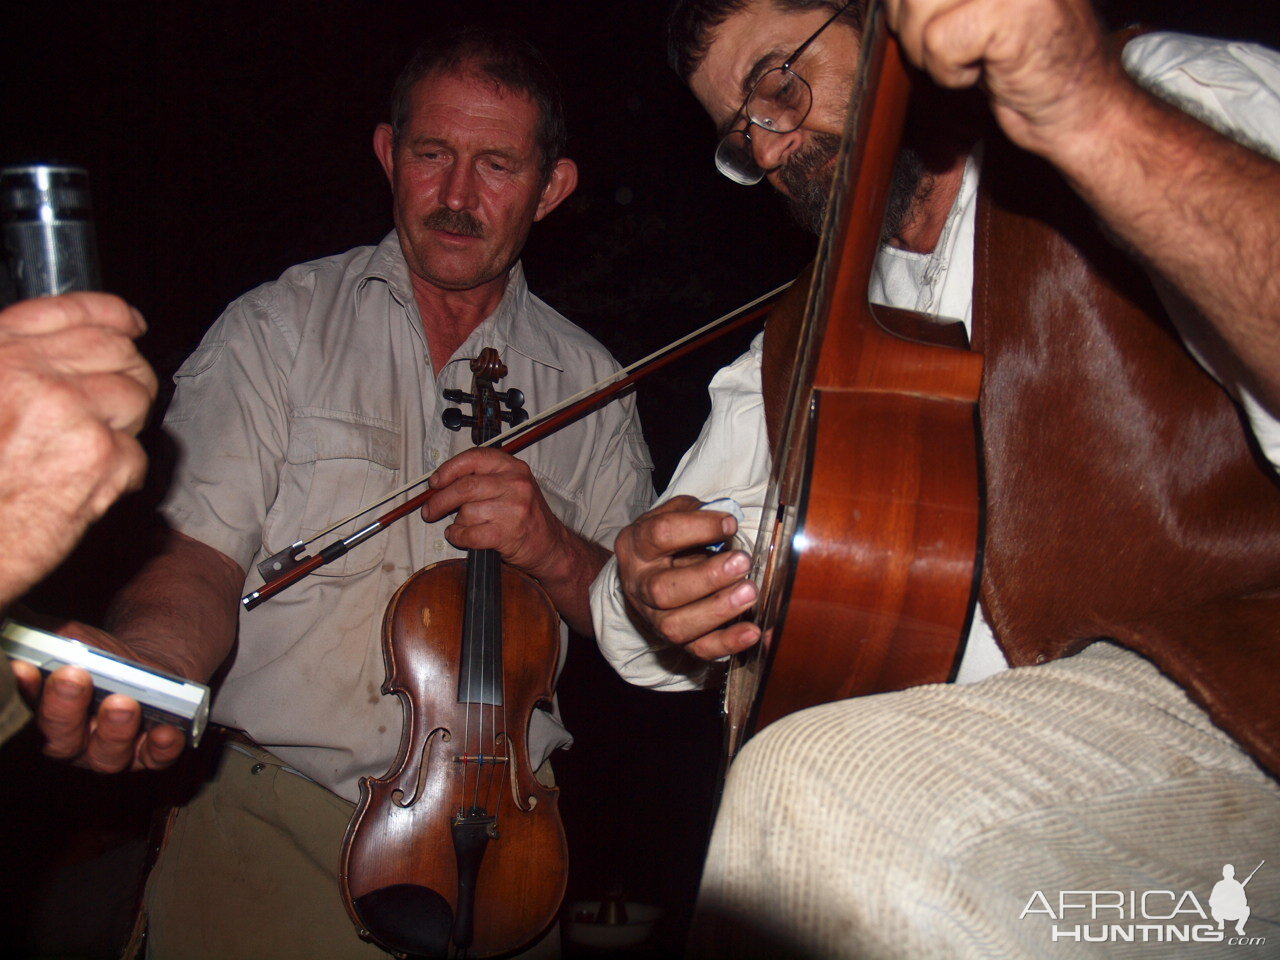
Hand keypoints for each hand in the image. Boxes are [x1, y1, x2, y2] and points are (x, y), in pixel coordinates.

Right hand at [0, 293, 157, 602]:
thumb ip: (16, 368)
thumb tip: (68, 355)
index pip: (72, 312)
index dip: (113, 315)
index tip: (133, 324)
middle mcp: (33, 375)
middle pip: (118, 352)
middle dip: (131, 375)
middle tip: (122, 403)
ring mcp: (69, 412)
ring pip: (136, 398)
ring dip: (127, 425)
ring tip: (92, 451)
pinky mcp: (99, 457)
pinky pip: (137, 451)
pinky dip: (122, 474)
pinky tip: (88, 488)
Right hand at [10, 620, 185, 772]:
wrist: (143, 671)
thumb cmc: (97, 658)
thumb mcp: (68, 639)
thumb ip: (40, 636)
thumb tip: (10, 610)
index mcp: (41, 715)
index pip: (25, 708)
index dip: (24, 690)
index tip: (25, 668)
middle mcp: (70, 742)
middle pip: (61, 738)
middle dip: (65, 708)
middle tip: (75, 679)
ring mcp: (108, 752)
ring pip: (106, 754)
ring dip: (114, 729)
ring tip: (123, 703)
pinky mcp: (148, 754)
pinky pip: (155, 758)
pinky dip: (161, 746)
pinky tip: (167, 730)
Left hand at [423, 447, 570, 578]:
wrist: (551, 546)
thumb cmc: (527, 517)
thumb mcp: (514, 486)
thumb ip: (485, 478)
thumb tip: (443, 482)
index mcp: (514, 468)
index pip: (474, 458)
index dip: (448, 469)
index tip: (435, 482)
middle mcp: (516, 484)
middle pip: (465, 486)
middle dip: (440, 500)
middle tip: (430, 509)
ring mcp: (513, 509)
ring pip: (466, 512)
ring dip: (457, 523)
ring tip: (462, 526)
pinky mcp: (507, 533)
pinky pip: (469, 534)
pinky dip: (459, 537)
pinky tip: (461, 537)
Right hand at [613, 495, 761, 659]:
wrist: (644, 576)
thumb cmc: (666, 541)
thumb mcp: (671, 515)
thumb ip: (694, 512)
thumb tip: (727, 523)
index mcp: (636, 546)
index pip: (660, 535)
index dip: (697, 528)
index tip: (730, 525)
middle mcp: (639, 586)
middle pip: (663, 589)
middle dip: (707, 577)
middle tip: (743, 562)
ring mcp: (654, 618)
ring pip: (677, 625)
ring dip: (718, 610)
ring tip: (750, 593)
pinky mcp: (676, 641)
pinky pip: (699, 649)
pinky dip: (728, 643)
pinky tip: (753, 631)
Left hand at [883, 0, 1124, 153]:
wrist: (1077, 104)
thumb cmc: (1022, 56)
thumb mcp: (970, 6)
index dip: (905, 4)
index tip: (935, 26)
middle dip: (914, 26)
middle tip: (957, 45)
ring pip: (917, 9)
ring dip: (932, 50)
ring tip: (973, 56)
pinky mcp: (1009, 10)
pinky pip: (937, 44)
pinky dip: (950, 72)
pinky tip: (984, 71)